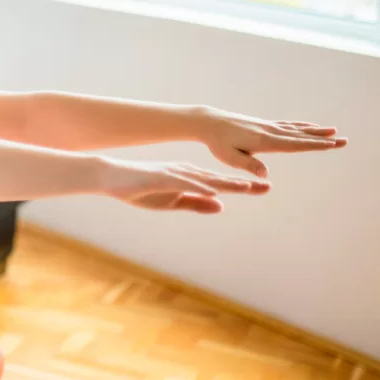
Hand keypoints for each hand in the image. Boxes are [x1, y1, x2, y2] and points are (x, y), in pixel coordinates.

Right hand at [101, 159, 270, 213]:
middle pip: (219, 180)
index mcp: (190, 179)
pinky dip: (198, 187)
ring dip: (225, 183)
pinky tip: (212, 191)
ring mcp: (174, 174)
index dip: (243, 186)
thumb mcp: (172, 202)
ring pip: (204, 180)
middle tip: (267, 186)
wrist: (112, 179)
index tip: (264, 188)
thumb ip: (195, 203)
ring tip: (246, 187)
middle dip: (243, 184)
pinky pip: (183, 183)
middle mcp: (186, 173)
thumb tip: (221, 206)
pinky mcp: (160, 177)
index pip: (221, 185)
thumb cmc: (141, 190)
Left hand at [194, 107, 346, 177]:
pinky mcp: (265, 125)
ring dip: (316, 131)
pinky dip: (302, 126)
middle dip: (323, 139)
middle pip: (302, 136)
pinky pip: (288, 126)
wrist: (210, 122)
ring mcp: (269, 127)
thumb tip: (265, 174)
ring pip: (297, 129)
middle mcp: (270, 132)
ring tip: (334, 131)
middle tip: (344, 140)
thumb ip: (248, 165)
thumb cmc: (217, 143)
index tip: (332, 144)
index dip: (315, 145)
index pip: (295, 145)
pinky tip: (309, 126)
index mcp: (265, 142)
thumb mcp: (229, 157)